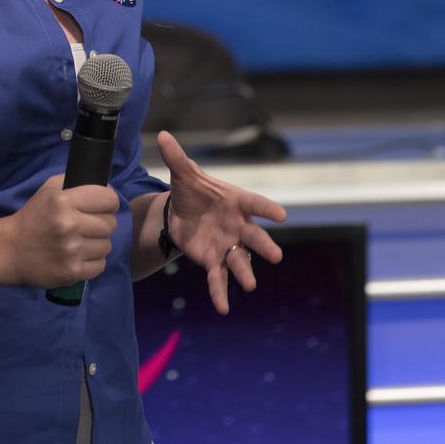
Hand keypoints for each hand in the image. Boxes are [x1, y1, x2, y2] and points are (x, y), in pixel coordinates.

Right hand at [4, 173, 119, 288]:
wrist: (9, 250)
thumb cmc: (32, 217)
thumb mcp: (48, 190)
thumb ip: (75, 182)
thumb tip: (106, 187)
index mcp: (63, 202)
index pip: (109, 199)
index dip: (109, 202)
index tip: (102, 206)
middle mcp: (69, 225)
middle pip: (111, 223)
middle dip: (103, 223)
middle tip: (88, 225)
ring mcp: (72, 251)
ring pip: (107, 245)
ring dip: (97, 243)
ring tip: (82, 242)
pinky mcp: (72, 272)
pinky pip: (100, 265)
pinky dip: (93, 261)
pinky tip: (79, 256)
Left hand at [158, 130, 286, 315]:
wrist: (181, 212)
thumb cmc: (191, 190)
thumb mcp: (182, 174)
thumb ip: (176, 157)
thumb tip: (163, 135)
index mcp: (235, 200)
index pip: (254, 203)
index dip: (266, 209)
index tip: (281, 216)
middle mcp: (237, 225)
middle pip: (254, 236)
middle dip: (264, 245)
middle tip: (276, 255)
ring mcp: (227, 245)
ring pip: (239, 260)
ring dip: (245, 272)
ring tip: (250, 285)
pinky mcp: (213, 260)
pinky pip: (219, 278)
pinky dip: (220, 292)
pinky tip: (223, 308)